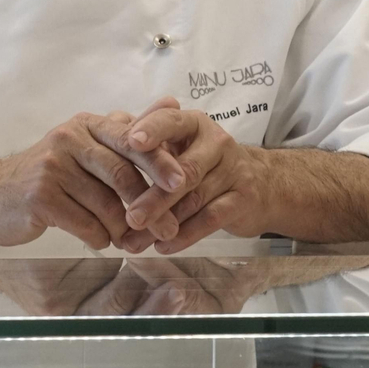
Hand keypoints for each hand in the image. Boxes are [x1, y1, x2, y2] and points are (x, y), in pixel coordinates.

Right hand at [0, 104, 190, 250]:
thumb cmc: (47, 176)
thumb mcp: (84, 147)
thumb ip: (125, 132)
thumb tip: (171, 104)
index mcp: (85, 125)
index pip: (131, 138)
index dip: (160, 161)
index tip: (183, 183)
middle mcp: (68, 139)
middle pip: (121, 172)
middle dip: (149, 205)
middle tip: (167, 229)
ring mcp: (51, 167)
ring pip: (106, 204)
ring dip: (124, 229)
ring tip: (131, 241)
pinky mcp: (40, 197)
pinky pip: (86, 224)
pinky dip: (99, 238)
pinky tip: (100, 241)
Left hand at [96, 104, 274, 253]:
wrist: (262, 184)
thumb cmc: (205, 163)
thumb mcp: (179, 147)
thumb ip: (147, 146)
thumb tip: (106, 148)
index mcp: (194, 124)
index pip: (171, 121)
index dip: (152, 130)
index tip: (131, 142)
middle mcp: (216, 142)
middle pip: (184, 170)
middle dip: (154, 196)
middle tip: (130, 218)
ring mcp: (233, 171)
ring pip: (194, 199)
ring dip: (163, 222)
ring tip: (134, 242)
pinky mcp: (243, 199)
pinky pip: (211, 218)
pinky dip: (185, 235)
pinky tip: (163, 246)